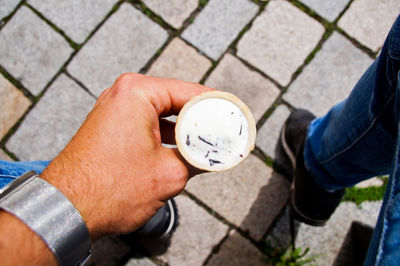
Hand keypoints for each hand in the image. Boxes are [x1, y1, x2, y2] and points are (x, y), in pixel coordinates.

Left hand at [40, 73, 211, 238]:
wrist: (66, 209)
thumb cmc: (109, 189)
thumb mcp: (170, 173)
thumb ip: (200, 158)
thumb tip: (216, 154)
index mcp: (137, 92)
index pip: (190, 92)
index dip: (216, 105)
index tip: (234, 114)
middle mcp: (123, 93)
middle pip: (176, 100)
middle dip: (201, 118)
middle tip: (223, 131)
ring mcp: (113, 109)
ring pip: (162, 113)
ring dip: (183, 128)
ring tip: (206, 142)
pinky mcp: (110, 125)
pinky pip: (147, 123)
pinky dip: (165, 134)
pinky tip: (181, 148)